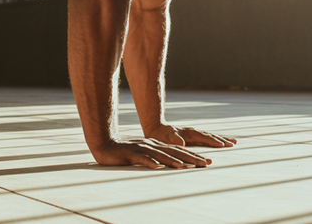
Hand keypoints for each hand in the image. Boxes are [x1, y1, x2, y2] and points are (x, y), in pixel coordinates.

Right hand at [92, 137, 212, 168]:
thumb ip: (157, 157)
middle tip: (206, 164)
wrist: (104, 144)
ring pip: (161, 156)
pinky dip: (151, 163)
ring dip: (174, 161)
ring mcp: (142, 149)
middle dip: (191, 158)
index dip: (193, 155)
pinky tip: (158, 168)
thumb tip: (170, 164)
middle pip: (175, 152)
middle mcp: (152, 145)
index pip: (178, 150)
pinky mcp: (131, 154)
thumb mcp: (144, 153)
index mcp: (156, 145)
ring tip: (187, 167)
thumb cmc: (124, 152)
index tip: (207, 161)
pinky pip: (143, 159)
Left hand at [146, 124, 237, 148]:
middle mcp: (193, 132)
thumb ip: (174, 139)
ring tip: (233, 141)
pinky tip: (220, 142)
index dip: (213, 141)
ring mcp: (194, 133)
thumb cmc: (160, 135)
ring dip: (221, 138)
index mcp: (189, 133)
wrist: (156, 128)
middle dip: (222, 139)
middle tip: (234, 143)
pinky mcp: (193, 136)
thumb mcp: (166, 138)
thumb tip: (182, 143)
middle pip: (210, 135)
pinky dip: (215, 139)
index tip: (223, 145)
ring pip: (210, 135)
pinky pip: (207, 137)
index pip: (203, 137)